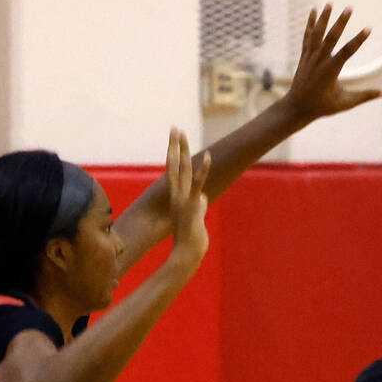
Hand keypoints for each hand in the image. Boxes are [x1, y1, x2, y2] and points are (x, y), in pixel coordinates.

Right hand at [166, 127, 210, 274]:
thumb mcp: (196, 219)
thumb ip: (200, 205)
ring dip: (183, 150)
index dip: (173, 155)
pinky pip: (198, 184)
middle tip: (175, 127)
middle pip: (174, 165)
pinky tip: (208, 156)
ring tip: (182, 133)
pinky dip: (203, 170)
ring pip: (182, 170)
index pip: (173, 172)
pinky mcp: (193, 204)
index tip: (174, 140)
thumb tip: (204, 198)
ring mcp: (183, 199)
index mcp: (176, 198)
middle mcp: (176, 195)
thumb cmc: (192, 240)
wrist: (187, 254)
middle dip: (175, 145)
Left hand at [281, 4, 381, 122]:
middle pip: (331, 37)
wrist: (297, 107)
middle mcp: (319, 61)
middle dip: (341, 22)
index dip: (359, 40)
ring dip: (324, 17)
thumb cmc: (324, 106)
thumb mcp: (346, 103)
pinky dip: (311, 23)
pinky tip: (314, 10)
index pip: (347, 52)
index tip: (368, 28)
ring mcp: (310, 57)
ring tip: (330, 3)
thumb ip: (366, 96)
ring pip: (317, 33)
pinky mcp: (305, 55)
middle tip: (350, 7)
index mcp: (331, 71)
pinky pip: (308, 36)